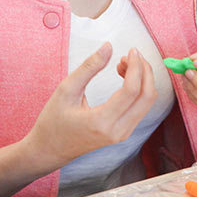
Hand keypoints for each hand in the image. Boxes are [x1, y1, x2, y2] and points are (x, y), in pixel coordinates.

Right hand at [24, 42, 156, 167]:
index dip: (136, 67)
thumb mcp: (66, 89)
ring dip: (142, 79)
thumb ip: (89, 67)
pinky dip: (138, 88)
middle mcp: (117, 131)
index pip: (132, 91)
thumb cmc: (53, 121)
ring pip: (147, 102)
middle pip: (147, 97)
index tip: (131, 51)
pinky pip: (141, 107)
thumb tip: (109, 46)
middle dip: (145, 71)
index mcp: (101, 121)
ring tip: (123, 64)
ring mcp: (123, 134)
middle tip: (131, 54)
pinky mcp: (124, 133)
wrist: (49, 150)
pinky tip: (124, 76)